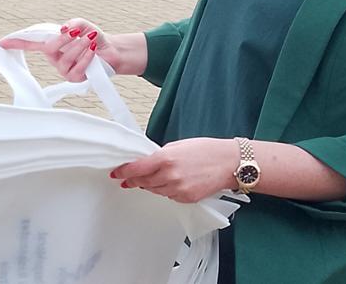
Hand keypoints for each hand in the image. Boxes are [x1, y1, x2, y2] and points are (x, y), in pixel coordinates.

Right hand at [0, 19, 146, 80]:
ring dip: (78, 46)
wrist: (111, 51)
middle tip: (76, 32)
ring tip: (89, 40)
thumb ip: (73, 24)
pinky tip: (92, 51)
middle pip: (48, 48)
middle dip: (63, 39)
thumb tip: (62, 30)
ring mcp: (63, 70)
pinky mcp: (74, 78)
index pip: (30, 44)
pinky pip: (77, 67)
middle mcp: (53, 58)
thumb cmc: (93, 38)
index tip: (1, 43)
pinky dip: (86, 56)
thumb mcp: (83, 25)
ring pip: (64, 57)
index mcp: (50, 45)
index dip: (16, 43)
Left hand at [112, 137, 238, 204]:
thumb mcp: (178, 146)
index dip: (123, 172)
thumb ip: (159, 155)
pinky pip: (168, 196)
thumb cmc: (206, 150)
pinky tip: (172, 182)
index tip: (116, 173)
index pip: (136, 168)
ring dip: (150, 184)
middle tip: (127, 179)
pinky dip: (166, 190)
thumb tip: (145, 162)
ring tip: (154, 177)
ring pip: (154, 190)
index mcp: (165, 159)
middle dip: (134, 180)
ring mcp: (178, 190)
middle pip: (142, 182)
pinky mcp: (186, 199)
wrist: (229, 163)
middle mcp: (170, 176)